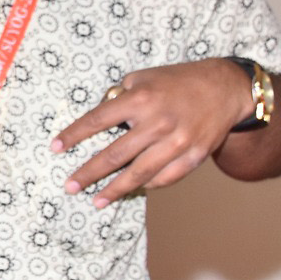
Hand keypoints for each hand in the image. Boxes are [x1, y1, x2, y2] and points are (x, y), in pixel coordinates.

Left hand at [50, 60, 251, 206]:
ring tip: (96, 201)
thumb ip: (120, 97)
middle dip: (88, 173)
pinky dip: (147, 185)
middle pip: (115, 155)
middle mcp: (157, 123)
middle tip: (70, 186)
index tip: (54, 149)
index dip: (73, 136)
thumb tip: (98, 120)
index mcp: (141, 99)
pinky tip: (132, 190)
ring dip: (114, 190)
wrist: (226, 88)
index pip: (97, 121)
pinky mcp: (194, 156)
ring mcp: (177, 142)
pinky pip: (165, 178)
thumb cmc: (178, 81)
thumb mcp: (144, 78)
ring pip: (139, 173)